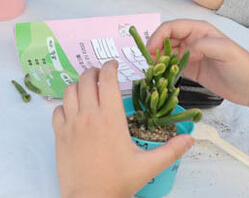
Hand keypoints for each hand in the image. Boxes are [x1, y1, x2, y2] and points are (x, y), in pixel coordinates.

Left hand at [53, 61, 193, 196]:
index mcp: (111, 118)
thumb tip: (190, 139)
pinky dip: (64, 104)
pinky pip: (57, 109)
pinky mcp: (59, 134)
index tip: (113, 65)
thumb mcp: (149, 165)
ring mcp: (71, 124)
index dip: (110, 67)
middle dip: (94, 72)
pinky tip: (72, 110)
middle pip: (86, 79)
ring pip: (69, 91)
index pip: (107, 79)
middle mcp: (89, 115)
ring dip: (78, 85)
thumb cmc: (118, 182)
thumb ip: (171, 150)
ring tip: (87, 88)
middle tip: (101, 74)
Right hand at [147, 20, 248, 107]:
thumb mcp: (227, 51)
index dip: (158, 36)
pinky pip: (171, 67)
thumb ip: (205, 45)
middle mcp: (193, 40)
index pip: (172, 27)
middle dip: (155, 48)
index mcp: (200, 30)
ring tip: (154, 70)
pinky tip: (161, 75)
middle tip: (149, 62)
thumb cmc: (245, 66)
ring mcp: (191, 55)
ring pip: (167, 53)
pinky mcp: (191, 69)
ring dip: (158, 60)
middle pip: (166, 39)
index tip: (151, 49)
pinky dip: (164, 70)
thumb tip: (185, 49)